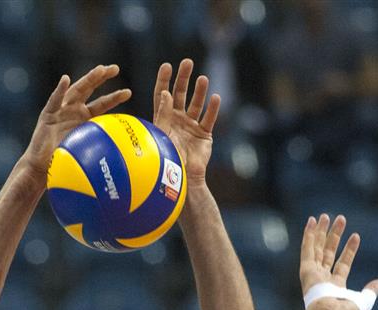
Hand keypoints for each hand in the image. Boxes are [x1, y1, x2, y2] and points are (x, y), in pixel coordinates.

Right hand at [21, 65, 131, 179]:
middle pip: (89, 89)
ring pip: (76, 90)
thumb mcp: (85, 156)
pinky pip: (54, 101)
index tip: (128, 92)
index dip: (114, 97)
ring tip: (98, 70)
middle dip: (101, 77)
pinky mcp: (48, 114)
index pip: (102, 104)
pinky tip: (65, 79)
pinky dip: (59, 90)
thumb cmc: (63, 162)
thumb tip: (124, 163)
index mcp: (84, 118)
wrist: (41, 167)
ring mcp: (60, 110)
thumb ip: (100, 152)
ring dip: (87, 79)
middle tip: (115, 68)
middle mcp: (74, 110)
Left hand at [152, 59, 220, 184]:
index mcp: (163, 119)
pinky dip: (213, 109)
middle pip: (181, 94)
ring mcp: (191, 126)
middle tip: (187, 62)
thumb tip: (165, 92)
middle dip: (184, 78)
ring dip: (200, 91)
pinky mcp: (204, 135)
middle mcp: (177, 120)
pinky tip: (216, 97)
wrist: (181, 179)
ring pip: (196, 104)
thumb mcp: (161, 134)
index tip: (167, 65)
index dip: (164, 80)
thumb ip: (162, 114)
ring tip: (202, 78)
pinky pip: (209, 119)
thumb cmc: (165, 159)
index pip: (163, 95)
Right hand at [298, 214, 377, 309]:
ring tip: (325, 216)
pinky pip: (307, 248)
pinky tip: (311, 221)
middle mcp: (322, 279)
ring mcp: (313, 273)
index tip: (355, 236)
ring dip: (321, 231)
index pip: (342, 263)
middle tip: (340, 219)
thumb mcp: (364, 301)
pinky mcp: (306, 270)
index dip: (349, 249)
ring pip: (316, 247)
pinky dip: (308, 234)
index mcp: (335, 287)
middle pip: (328, 252)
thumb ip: (371, 291)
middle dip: (334, 236)